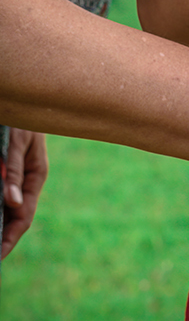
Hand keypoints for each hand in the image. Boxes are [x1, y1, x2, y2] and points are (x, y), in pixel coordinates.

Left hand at [2, 128, 47, 258]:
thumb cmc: (21, 118)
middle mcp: (26, 181)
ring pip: (7, 206)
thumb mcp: (18, 143)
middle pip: (15, 216)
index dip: (10, 237)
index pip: (23, 215)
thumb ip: (15, 171)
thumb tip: (14, 204)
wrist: (22, 100)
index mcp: (36, 176)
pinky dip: (0, 209)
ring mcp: (16, 177)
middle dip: (4, 237)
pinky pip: (4, 194)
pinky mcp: (6, 172)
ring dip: (1, 223)